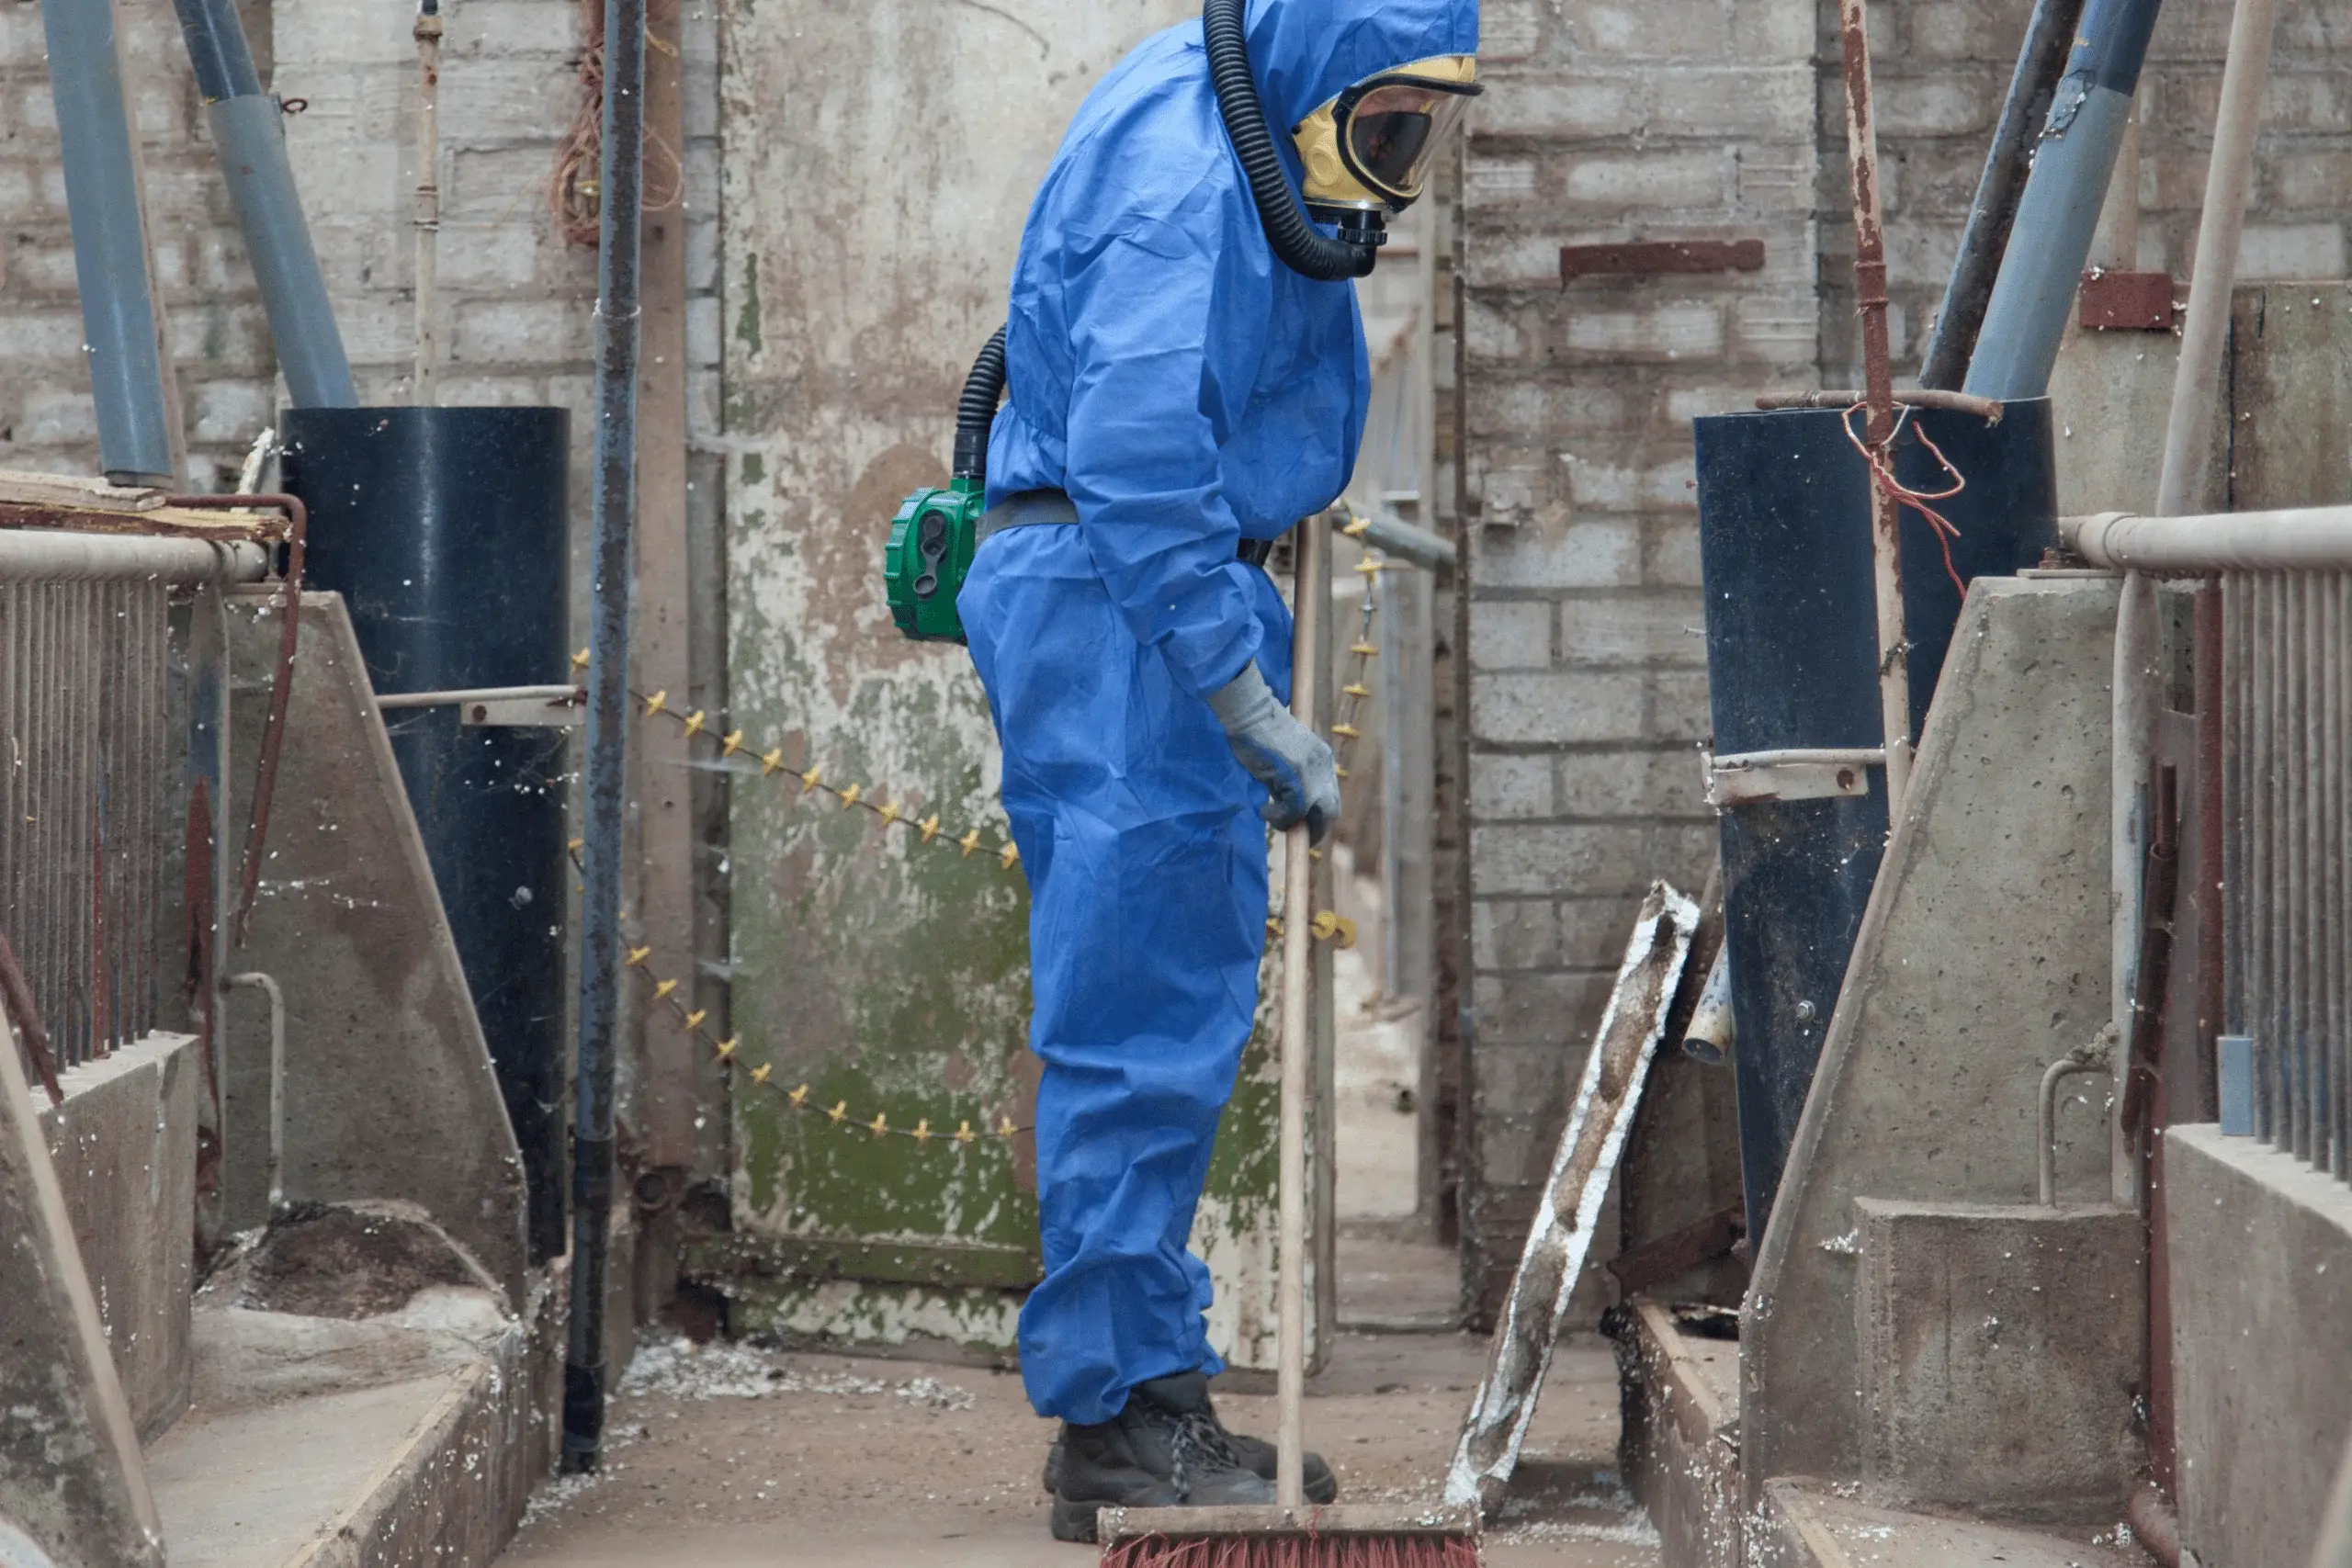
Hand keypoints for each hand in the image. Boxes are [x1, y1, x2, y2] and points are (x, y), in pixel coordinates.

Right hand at [1206, 662, 1340, 843]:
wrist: (1250, 712)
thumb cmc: (1259, 731)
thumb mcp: (1283, 758)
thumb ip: (1290, 779)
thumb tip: (1286, 805)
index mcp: (1323, 759)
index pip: (1330, 796)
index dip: (1319, 814)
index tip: (1305, 823)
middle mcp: (1323, 767)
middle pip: (1331, 811)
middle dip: (1316, 829)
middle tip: (1297, 835)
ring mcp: (1311, 774)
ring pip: (1313, 814)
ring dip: (1293, 824)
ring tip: (1274, 819)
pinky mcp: (1296, 780)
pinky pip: (1292, 812)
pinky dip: (1278, 818)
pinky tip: (1264, 811)